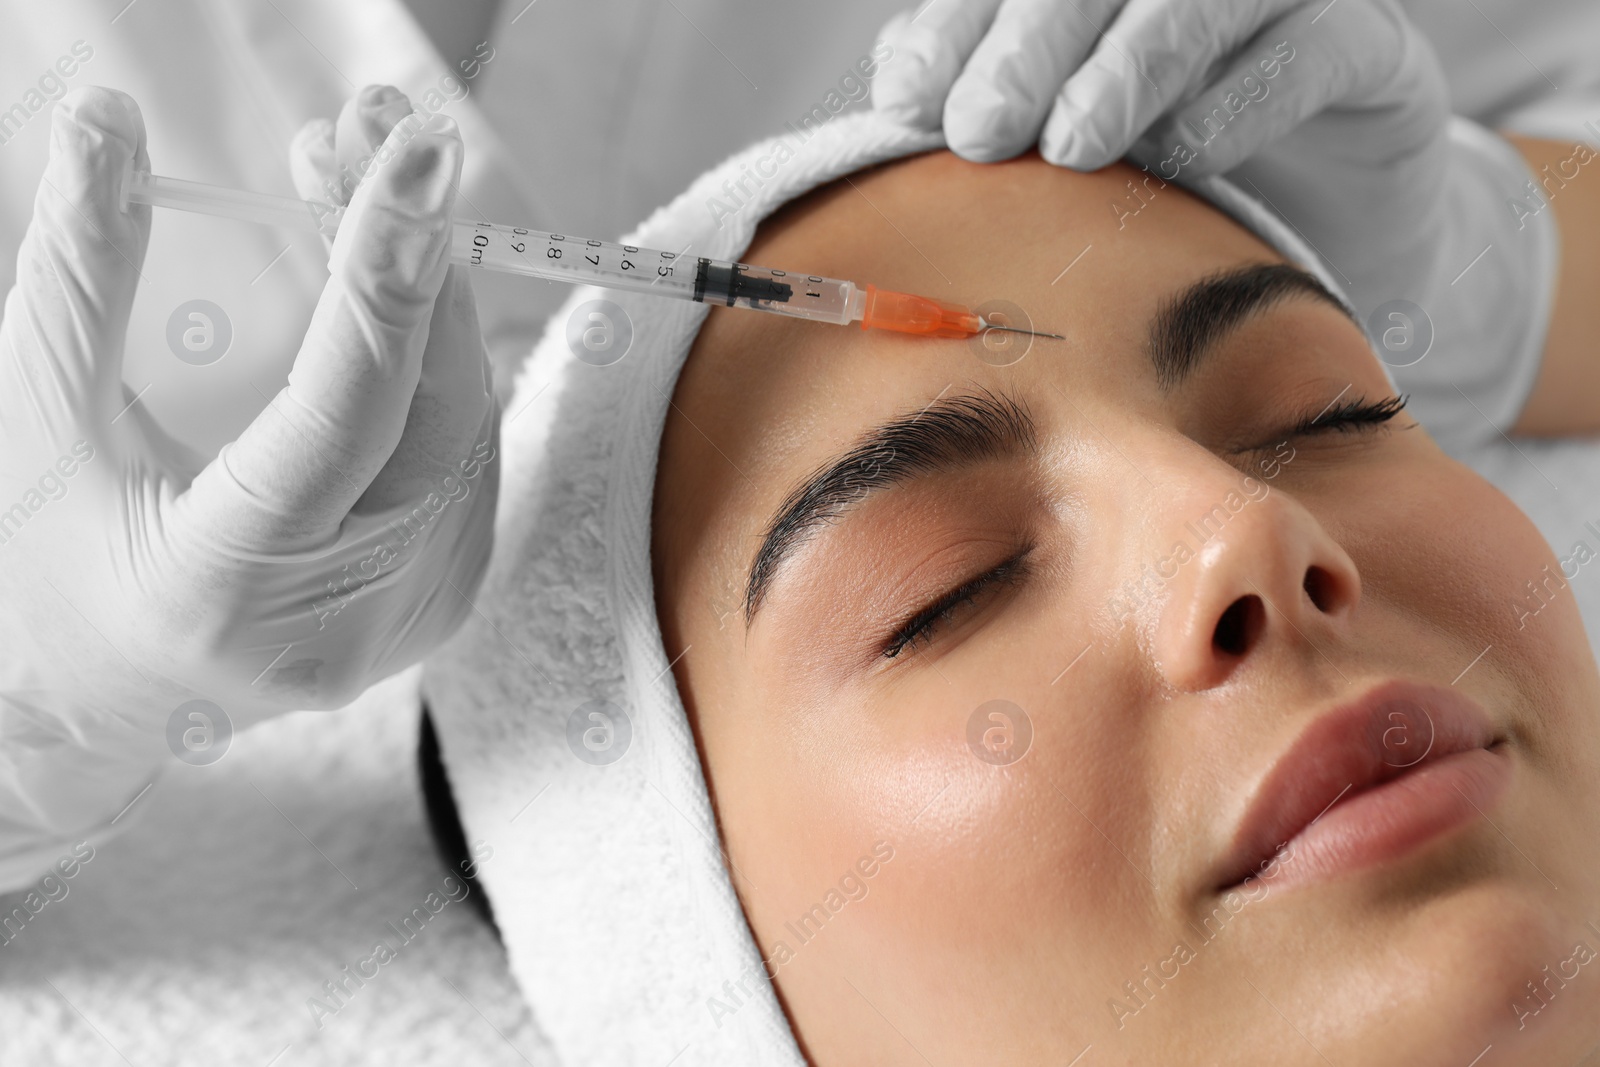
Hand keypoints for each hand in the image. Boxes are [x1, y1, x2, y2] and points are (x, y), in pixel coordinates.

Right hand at [0, 86, 495, 875]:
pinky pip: (464, 456)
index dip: (383, 276)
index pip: (340, 413)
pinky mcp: (437, 609)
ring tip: (364, 193)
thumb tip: (105, 121)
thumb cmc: (40, 566)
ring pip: (463, 424)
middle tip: (377, 137)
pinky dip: (434, 365)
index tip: (413, 159)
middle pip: (429, 410)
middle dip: (411, 258)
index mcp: (222, 585)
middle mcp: (339, 621)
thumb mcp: (40, 422)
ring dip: (427, 299)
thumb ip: (79, 276)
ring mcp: (402, 625)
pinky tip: (389, 292)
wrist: (87, 708)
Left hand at [874, 0, 1550, 446]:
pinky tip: (1188, 153)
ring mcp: (1293, 6)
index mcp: (1109, 2)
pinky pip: (1319, 47)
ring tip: (1073, 146)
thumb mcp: (1068, 172)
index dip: (957, 29)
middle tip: (980, 131)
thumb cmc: (1176, 210)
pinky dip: (1246, 95)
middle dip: (1029, 44)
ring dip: (1131, 61)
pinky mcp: (1377, 57)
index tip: (910, 104)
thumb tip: (898, 82)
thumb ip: (990, 110)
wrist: (1327, 247)